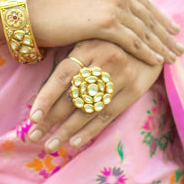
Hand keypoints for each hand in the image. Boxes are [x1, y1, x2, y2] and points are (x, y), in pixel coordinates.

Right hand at [27, 0, 183, 66]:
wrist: (37, 11)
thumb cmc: (61, 7)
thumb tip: (132, 14)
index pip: (145, 2)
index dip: (161, 18)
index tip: (174, 30)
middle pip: (148, 16)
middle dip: (166, 35)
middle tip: (180, 48)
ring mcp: (115, 3)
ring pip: (145, 31)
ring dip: (161, 47)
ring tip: (172, 59)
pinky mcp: (107, 22)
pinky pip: (133, 42)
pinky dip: (147, 53)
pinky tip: (157, 62)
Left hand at [27, 39, 166, 152]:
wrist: (151, 39)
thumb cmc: (110, 41)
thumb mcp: (89, 40)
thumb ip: (71, 60)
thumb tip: (42, 90)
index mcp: (88, 46)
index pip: (62, 75)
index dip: (46, 97)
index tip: (32, 118)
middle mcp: (104, 61)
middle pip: (72, 96)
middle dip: (50, 119)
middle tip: (32, 136)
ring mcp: (121, 77)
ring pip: (88, 110)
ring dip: (67, 130)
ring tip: (50, 144)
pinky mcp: (134, 90)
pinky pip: (107, 115)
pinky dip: (89, 131)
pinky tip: (74, 142)